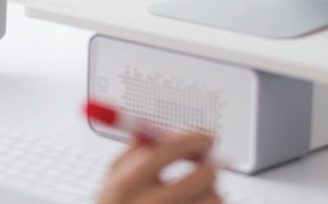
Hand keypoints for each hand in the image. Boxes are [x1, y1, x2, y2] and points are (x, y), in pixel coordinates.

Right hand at [97, 132, 220, 203]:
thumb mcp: (111, 182)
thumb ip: (134, 153)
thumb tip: (160, 130)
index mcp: (128, 183)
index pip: (172, 149)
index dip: (194, 139)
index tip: (204, 138)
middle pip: (204, 175)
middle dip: (207, 166)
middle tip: (204, 166)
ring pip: (215, 198)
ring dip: (209, 193)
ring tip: (194, 196)